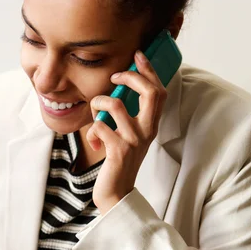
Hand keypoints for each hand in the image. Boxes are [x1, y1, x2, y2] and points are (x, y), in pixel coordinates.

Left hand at [87, 50, 167, 214]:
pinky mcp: (118, 151)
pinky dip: (91, 131)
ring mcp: (134, 141)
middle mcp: (147, 131)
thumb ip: (127, 116)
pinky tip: (93, 143)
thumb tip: (116, 90)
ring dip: (98, 104)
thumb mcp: (128, 136)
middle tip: (115, 77)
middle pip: (150, 92)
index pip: (159, 91)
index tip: (138, 55)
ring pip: (115, 104)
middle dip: (131, 77)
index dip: (150, 70)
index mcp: (151, 125)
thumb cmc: (118, 162)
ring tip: (95, 115)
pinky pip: (99, 126)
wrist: (116, 193)